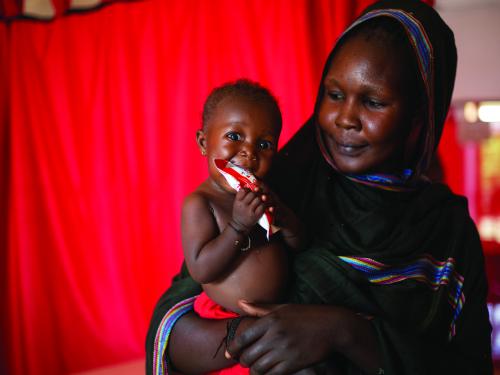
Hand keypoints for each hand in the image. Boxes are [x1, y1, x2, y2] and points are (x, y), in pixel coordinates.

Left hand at [226, 302, 340, 373]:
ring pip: (258, 368)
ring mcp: (284, 350)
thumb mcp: (283, 307)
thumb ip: (260, 308)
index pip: (243, 337)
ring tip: (256, 368)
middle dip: (243, 361)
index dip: (233, 347)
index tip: (230, 353)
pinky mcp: (293, 363)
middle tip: (245, 361)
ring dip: (254, 370)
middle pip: (248, 355)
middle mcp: (274, 335)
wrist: (333, 326)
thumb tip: (240, 303)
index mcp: (270, 320)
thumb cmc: (307, 315)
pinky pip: (272, 374)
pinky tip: (269, 371)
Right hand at [232, 188, 266, 230]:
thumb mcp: (237, 202)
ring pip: (258, 199)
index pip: (243, 190)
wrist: (240, 225)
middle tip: (256, 196)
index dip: (248, 189)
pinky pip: (262, 206)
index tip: (249, 192)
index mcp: (237, 201)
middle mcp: (242, 206)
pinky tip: (261, 206)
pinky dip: (264, 205)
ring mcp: (249, 211)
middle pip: (253, 194)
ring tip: (259, 201)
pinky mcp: (256, 216)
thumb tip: (251, 185)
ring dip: (260, 199)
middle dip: (256, 194)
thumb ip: (242, 194)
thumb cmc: (239, 212)